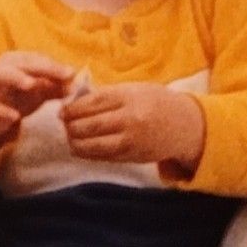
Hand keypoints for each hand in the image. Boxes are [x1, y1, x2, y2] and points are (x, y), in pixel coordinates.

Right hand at [0, 52, 74, 150]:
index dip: (54, 66)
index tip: (72, 73)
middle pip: (22, 63)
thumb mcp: (37, 91)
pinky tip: (15, 117)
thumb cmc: (14, 97)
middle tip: (62, 75)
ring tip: (31, 85)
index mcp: (16, 61)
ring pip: (0, 75)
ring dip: (16, 77)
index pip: (37, 59)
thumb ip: (55, 87)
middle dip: (43, 68)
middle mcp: (2, 68)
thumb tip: (76, 84)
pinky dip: (2, 111)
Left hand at [60, 81, 204, 171]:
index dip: (73, 108)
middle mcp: (129, 119)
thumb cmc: (156, 102)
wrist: (183, 125)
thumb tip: (77, 100)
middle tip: (63, 123)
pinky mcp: (131, 156)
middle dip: (71, 125)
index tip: (62, 110)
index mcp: (129, 97)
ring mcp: (130, 140)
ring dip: (76, 142)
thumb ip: (109, 94)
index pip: (93, 103)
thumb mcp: (135, 90)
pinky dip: (88, 153)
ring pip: (94, 144)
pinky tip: (80, 148)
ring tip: (69, 137)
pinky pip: (103, 156)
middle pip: (90, 125)